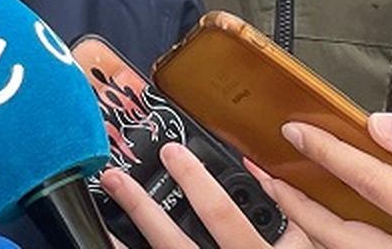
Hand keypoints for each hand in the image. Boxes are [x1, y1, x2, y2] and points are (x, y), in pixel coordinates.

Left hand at [100, 142, 309, 248]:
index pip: (221, 216)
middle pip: (173, 242)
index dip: (194, 180)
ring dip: (122, 239)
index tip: (171, 151)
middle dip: (141, 206)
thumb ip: (290, 220)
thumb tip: (266, 179)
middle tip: (115, 178)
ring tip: (101, 212)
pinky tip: (111, 244)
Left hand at [265, 115, 391, 248]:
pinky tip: (328, 223)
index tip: (295, 132)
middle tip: (269, 178)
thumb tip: (382, 128)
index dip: (329, 154)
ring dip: (313, 227)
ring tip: (288, 199)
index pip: (370, 183)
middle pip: (342, 234)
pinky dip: (337, 240)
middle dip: (298, 206)